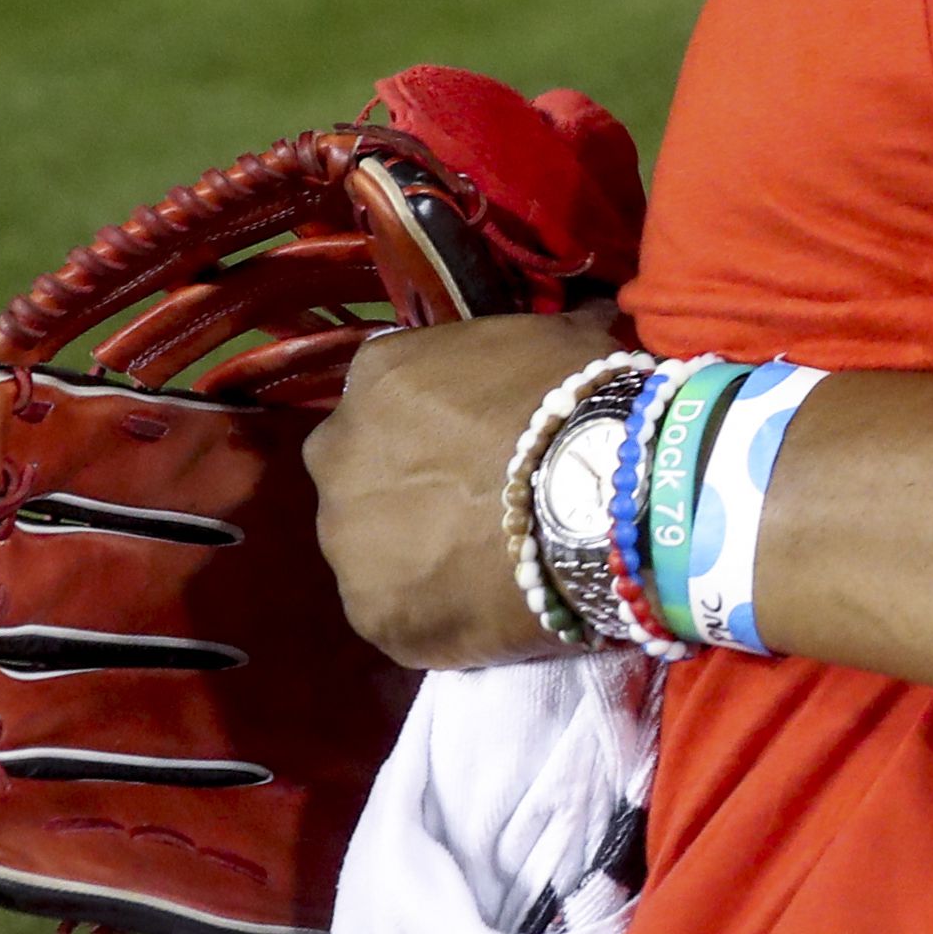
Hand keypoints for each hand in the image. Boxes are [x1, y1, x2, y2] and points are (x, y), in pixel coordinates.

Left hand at [306, 307, 627, 668]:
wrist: (596, 502)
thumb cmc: (577, 405)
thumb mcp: (561, 339)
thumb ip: (536, 339)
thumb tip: (581, 321)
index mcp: (378, 375)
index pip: (387, 392)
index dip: (432, 418)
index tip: (476, 437)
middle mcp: (336, 451)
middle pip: (363, 469)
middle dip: (406, 483)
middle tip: (476, 499)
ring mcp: (345, 540)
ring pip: (372, 545)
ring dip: (416, 549)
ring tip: (486, 560)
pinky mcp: (370, 613)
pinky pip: (397, 609)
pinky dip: (433, 608)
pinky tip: (485, 604)